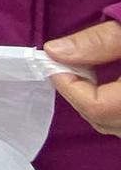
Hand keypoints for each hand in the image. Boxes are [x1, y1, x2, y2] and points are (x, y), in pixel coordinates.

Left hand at [47, 17, 120, 135]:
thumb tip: (54, 51)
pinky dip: (114, 109)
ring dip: (98, 105)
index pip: (96, 107)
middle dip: (80, 95)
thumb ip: (98, 42)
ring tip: (91, 73)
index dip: (69, 85)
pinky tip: (113, 85)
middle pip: (104, 121)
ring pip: (116, 127)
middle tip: (71, 66)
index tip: (54, 62)